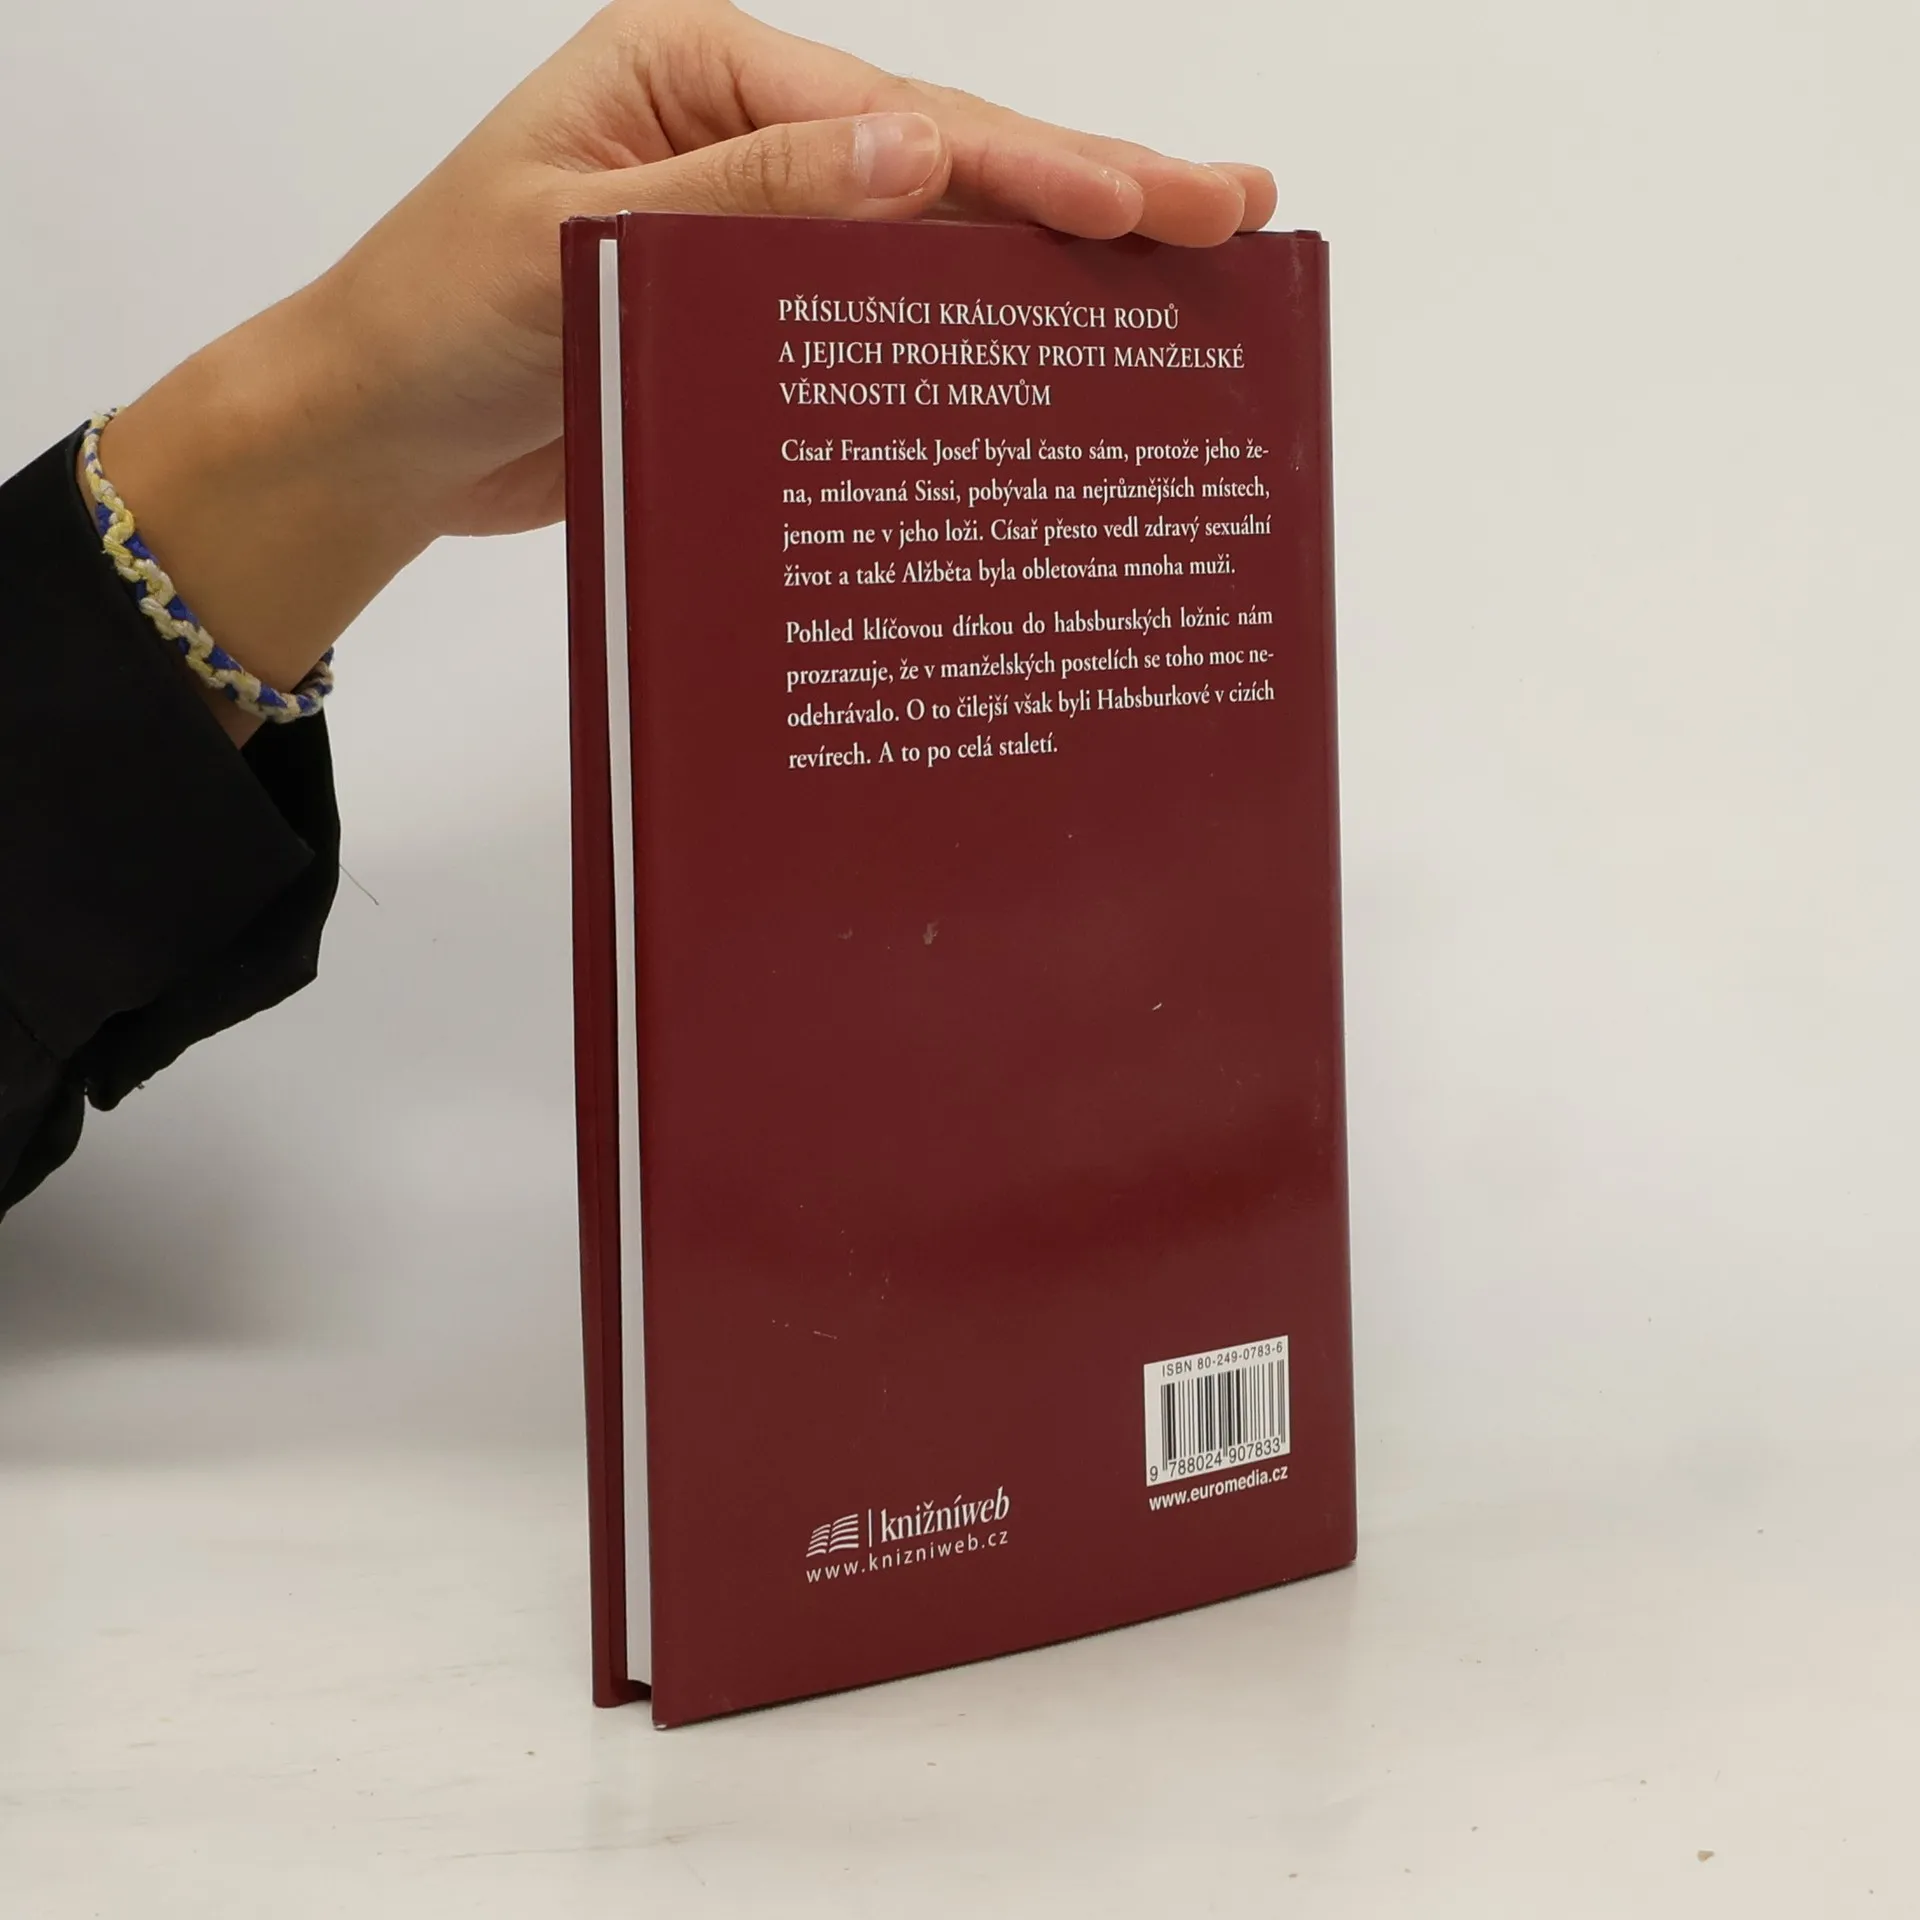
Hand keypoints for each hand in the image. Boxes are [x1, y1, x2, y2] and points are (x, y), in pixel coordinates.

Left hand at [100, 0, 1274, 737]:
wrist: (381, 436)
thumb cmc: (439, 318)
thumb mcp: (575, 239)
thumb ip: (743, 198)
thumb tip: (911, 156)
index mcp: (702, 75)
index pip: (902, 118)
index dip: (1032, 163)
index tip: (1150, 202)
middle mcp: (751, 140)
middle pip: (951, 160)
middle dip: (1095, 187)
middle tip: (1235, 210)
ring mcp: (766, 233)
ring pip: (940, 239)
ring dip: (1060, 259)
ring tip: (1191, 270)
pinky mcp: (765, 325)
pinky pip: (891, 322)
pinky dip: (978, 336)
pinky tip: (1064, 352)